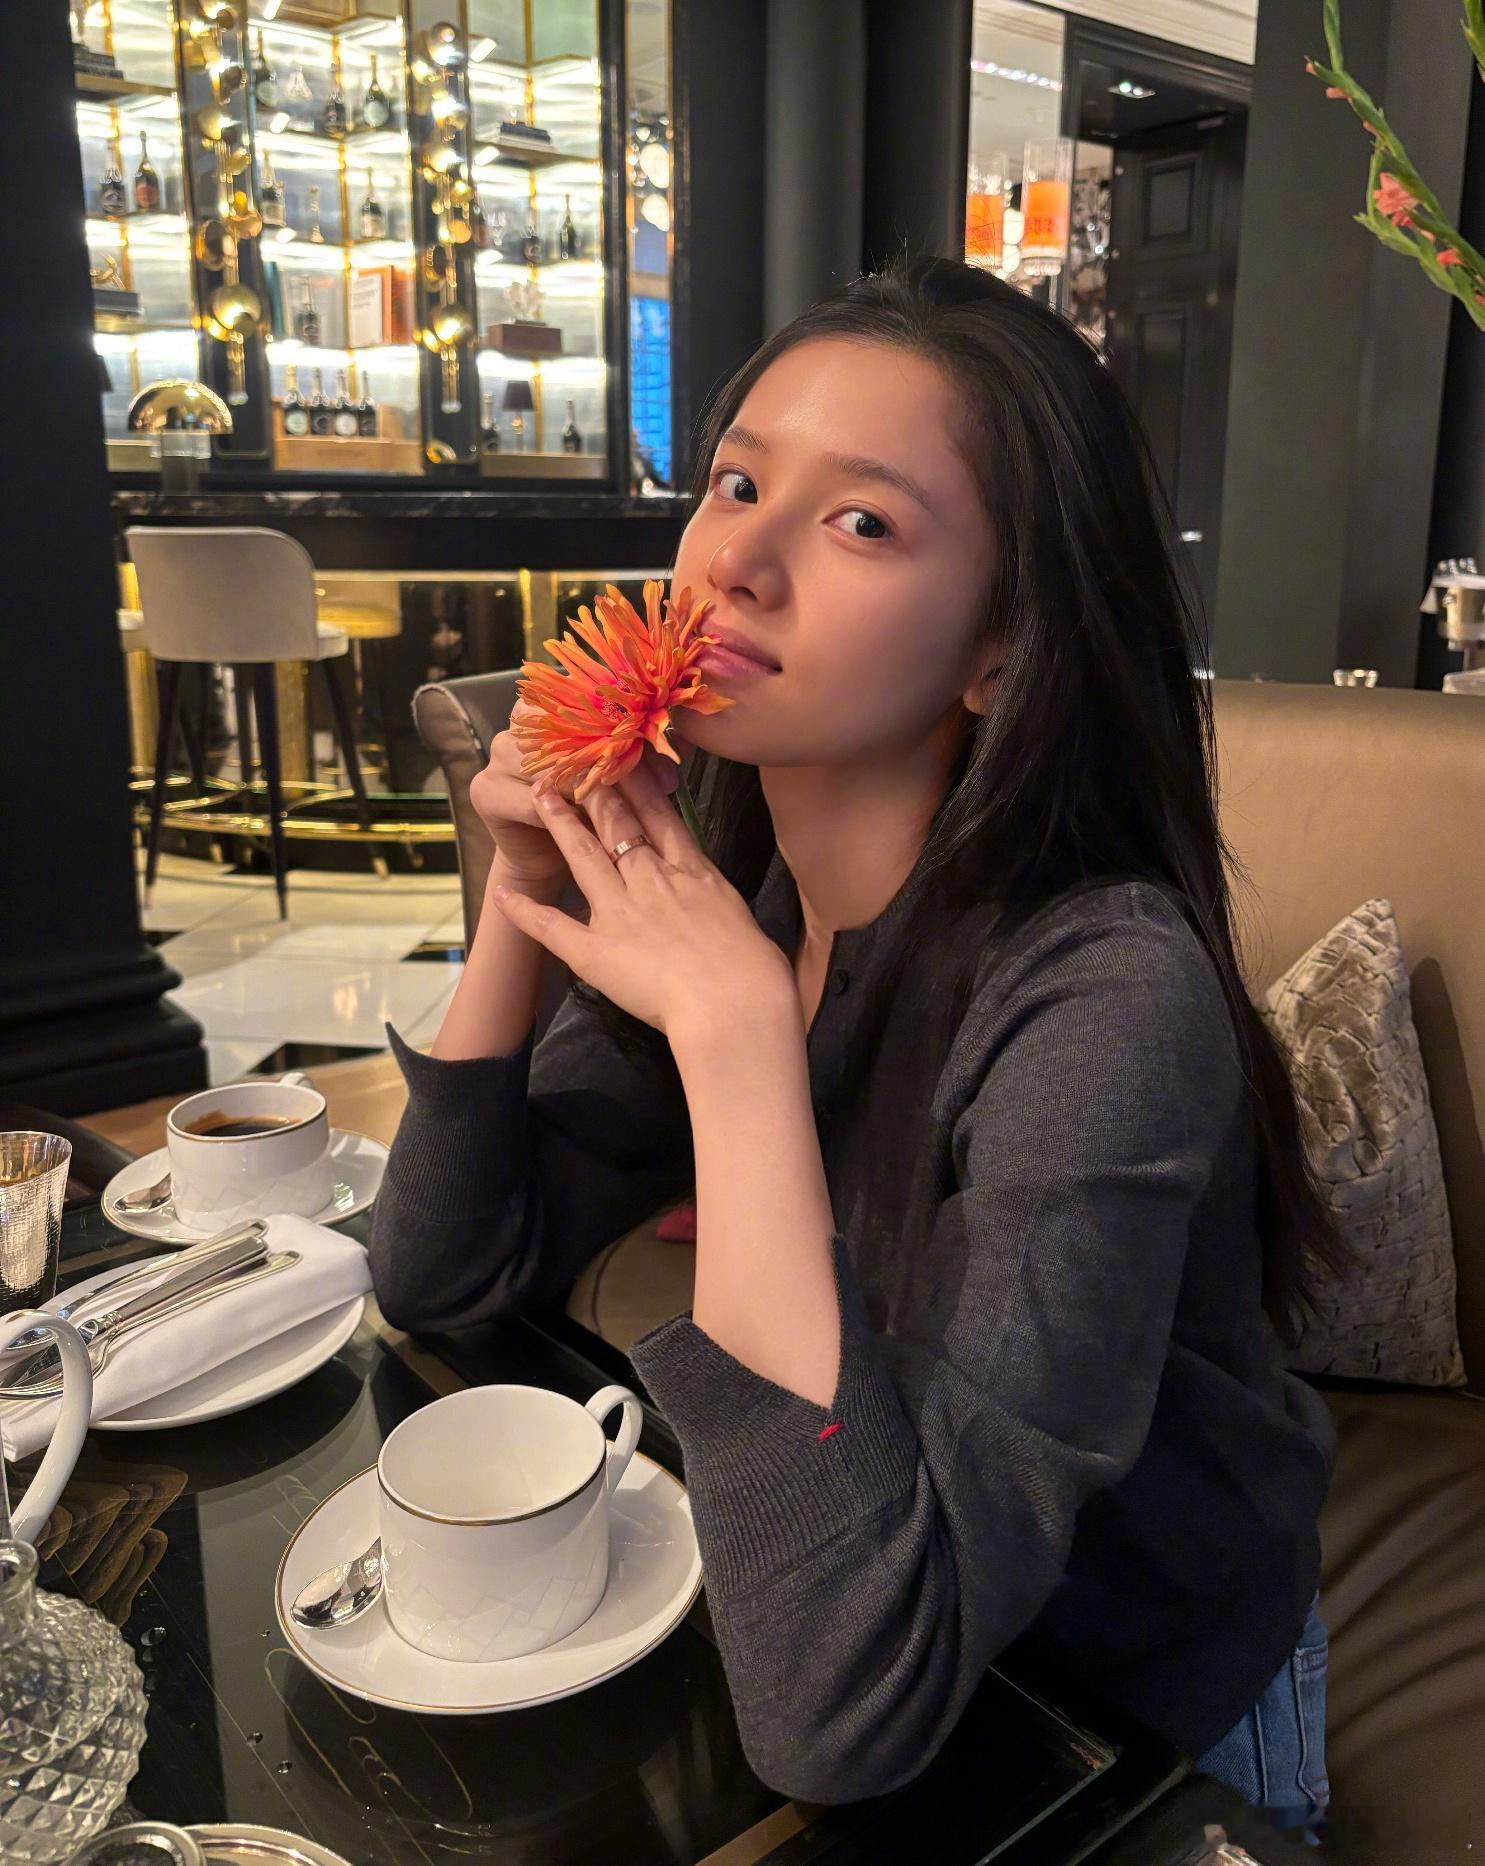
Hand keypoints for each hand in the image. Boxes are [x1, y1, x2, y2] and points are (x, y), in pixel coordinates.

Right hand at [470, 699, 680, 894]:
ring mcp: (498, 757)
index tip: (661, 741)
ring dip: (591, 786)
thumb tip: (680, 738)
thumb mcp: (621, 779)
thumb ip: (645, 754)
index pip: (583, 699)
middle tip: (659, 782)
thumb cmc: (593, 815)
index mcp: (550, 713)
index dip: (623, 720)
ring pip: (550, 762)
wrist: (554, 864)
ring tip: (628, 808)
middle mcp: (519, 727)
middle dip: (612, 754)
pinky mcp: (486, 791)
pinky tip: (591, 827)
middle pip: (564, 726)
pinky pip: (529, 798)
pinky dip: (564, 814)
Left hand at [486, 758, 796, 1039]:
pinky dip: (524, 909)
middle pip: (619, 826)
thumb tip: (717, 911)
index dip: (639, 788)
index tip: (622, 761)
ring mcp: (620, 912)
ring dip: (559, 825)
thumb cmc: (757, 973)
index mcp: (694, 875)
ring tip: (539, 796)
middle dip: (595, 792)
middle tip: (572, 763)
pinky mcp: (595, 950)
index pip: (661, 818)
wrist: (735, 1005)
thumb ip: (719, 908)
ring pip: (584, 857)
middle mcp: (652, 882)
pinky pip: (552, 926)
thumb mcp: (745, 923)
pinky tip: (502, 892)